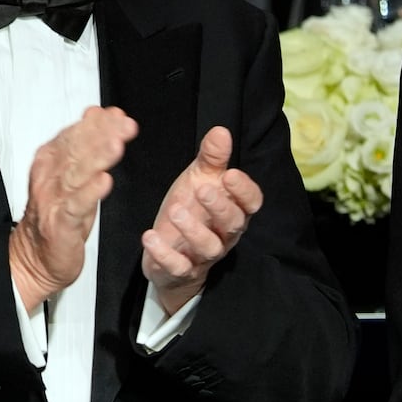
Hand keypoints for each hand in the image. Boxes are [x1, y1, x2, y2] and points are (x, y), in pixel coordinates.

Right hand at [11, 106, 138, 311]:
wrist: (35, 259)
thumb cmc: (57, 216)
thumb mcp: (72, 175)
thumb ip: (85, 144)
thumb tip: (99, 114)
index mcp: (49, 162)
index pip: (73, 135)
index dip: (96, 124)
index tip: (117, 115)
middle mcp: (49, 177)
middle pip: (75, 150)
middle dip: (101, 135)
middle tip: (123, 125)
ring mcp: (53, 200)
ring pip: (76, 173)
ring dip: (97, 157)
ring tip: (116, 145)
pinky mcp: (60, 223)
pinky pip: (75, 205)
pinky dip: (89, 193)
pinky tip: (103, 182)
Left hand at [141, 125, 262, 315]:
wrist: (168, 251)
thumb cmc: (192, 210)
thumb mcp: (199, 179)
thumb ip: (212, 158)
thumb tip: (221, 131)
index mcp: (234, 210)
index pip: (251, 202)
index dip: (243, 190)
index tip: (229, 175)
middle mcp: (224, 234)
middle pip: (233, 224)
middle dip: (219, 207)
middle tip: (202, 189)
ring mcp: (204, 255)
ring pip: (208, 247)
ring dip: (193, 230)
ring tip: (175, 211)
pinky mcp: (182, 270)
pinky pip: (178, 266)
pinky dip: (164, 254)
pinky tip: (150, 237)